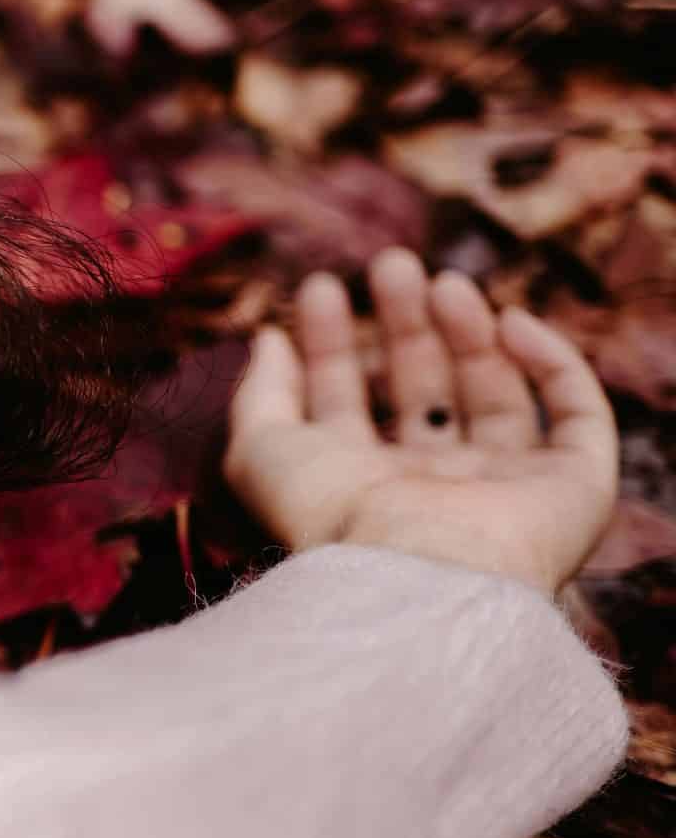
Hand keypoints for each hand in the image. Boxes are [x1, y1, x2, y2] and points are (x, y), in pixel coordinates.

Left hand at [223, 246, 619, 596]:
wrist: (420, 574)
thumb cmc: (333, 517)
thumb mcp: (262, 449)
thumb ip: (261, 392)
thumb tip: (268, 337)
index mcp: (358, 489)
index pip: (344, 404)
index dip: (331, 344)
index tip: (320, 288)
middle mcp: (430, 491)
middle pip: (421, 391)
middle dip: (402, 325)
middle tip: (390, 263)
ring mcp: (503, 490)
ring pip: (494, 393)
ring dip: (467, 330)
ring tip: (439, 280)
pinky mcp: (572, 488)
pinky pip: (576, 414)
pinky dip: (552, 361)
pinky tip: (510, 321)